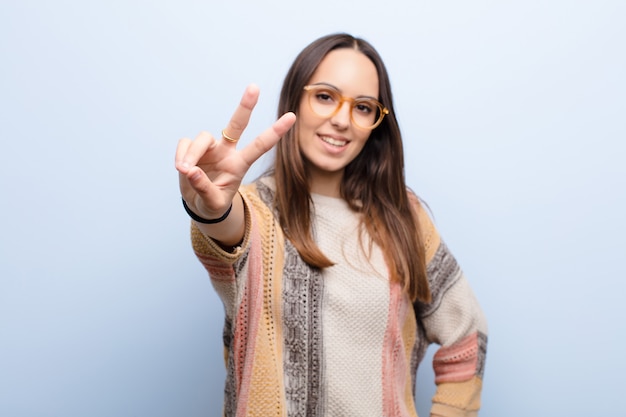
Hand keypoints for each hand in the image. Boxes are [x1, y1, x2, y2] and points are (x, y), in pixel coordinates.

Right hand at [175, 84, 295, 223]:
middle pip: (237, 124)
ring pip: (202, 137)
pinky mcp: (193, 147)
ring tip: (185, 170)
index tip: (292, 117)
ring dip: (192, 154)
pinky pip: (186, 143)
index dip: (274, 132)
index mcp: (240, 164)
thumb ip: (204, 188)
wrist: (198, 203)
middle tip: (254, 87)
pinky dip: (181, 155)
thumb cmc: (212, 203)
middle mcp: (227, 151)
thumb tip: (190, 170)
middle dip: (245, 106)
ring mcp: (210, 148)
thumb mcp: (213, 203)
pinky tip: (182, 168)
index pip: (259, 146)